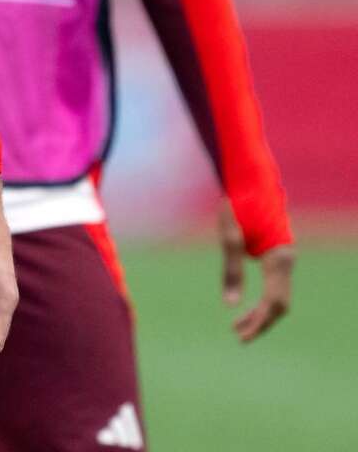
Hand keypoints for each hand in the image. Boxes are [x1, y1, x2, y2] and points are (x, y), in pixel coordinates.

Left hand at [220, 207, 294, 342]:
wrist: (249, 179)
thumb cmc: (237, 205)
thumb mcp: (229, 237)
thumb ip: (231, 271)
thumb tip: (231, 305)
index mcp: (280, 257)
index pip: (274, 301)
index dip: (259, 321)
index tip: (240, 335)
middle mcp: (287, 259)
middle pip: (280, 303)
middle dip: (260, 322)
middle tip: (238, 337)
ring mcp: (284, 258)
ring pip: (279, 296)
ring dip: (260, 313)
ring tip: (238, 327)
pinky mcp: (277, 256)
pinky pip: (274, 286)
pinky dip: (261, 300)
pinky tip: (245, 308)